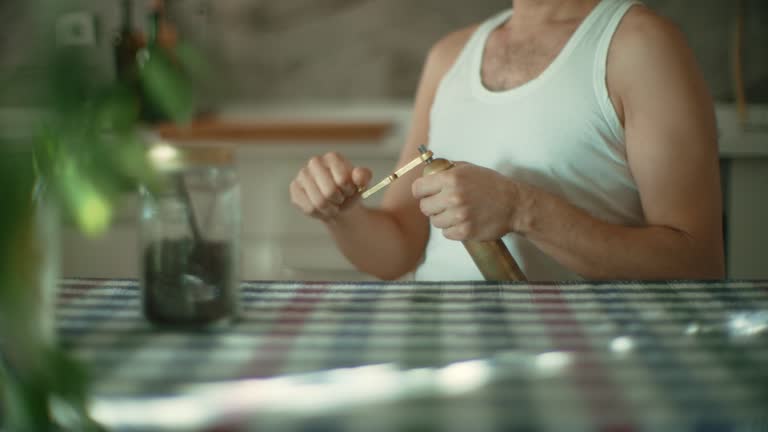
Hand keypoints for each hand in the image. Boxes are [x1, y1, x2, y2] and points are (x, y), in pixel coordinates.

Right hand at [290, 152, 371, 221]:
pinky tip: (322, 209)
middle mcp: (315, 162)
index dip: (349, 191)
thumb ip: (364, 177)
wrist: (338, 202)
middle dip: (339, 201)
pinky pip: (308, 208)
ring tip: (332, 205)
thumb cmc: (349, 191)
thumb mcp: (362, 184)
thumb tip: (358, 175)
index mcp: (332, 158)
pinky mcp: (294, 188)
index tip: (349, 191)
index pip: (342, 180)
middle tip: (340, 200)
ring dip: (330, 209)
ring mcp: (302, 175)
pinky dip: (319, 214)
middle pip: (329, 192)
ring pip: (318, 202)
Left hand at [412, 162, 526, 240]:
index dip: (421, 192)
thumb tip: (426, 173)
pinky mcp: (465, 232)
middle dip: (432, 206)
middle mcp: (453, 196)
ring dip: (443, 219)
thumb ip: (446, 170)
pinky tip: (464, 222)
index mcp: (451, 178)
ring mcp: (459, 216)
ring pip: (435, 222)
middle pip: (424, 207)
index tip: (425, 194)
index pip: (418, 188)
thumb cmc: (491, 184)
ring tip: (457, 213)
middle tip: (444, 204)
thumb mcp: (468, 169)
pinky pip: (446, 234)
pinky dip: (453, 230)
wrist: (514, 204)